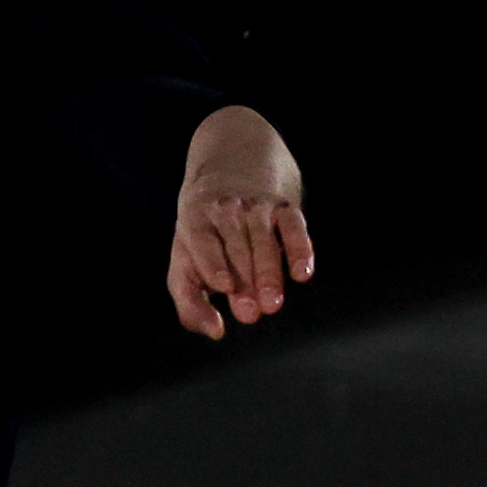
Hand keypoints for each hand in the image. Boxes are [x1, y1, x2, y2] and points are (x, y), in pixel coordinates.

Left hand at [168, 105, 311, 339]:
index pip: (203, 243)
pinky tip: (302, 273)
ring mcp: (257, 207)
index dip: (212, 264)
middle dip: (245, 282)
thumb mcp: (184, 254)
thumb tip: (215, 332)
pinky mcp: (285, 206)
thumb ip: (190, 300)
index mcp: (195, 219)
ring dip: (270, 273)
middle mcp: (225, 210)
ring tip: (273, 303)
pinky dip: (300, 250)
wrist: (234, 154)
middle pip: (236, 250)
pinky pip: (294, 228)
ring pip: (265, 242)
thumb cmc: (204, 223)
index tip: (223, 285)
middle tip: (252, 312)